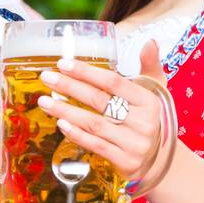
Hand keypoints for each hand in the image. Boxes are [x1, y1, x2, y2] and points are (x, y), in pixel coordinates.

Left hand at [37, 41, 167, 180]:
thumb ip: (150, 65)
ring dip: (66, 111)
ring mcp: (134, 143)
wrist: (159, 159)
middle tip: (47, 78)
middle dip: (70, 87)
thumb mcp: (155, 91)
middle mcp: (143, 122)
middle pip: (99, 101)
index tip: (64, 64)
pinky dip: (76, 134)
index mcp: (148, 101)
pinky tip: (60, 123)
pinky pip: (96, 145)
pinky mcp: (125, 161)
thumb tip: (150, 41)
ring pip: (93, 124)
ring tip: (44, 102)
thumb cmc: (149, 118)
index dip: (87, 72)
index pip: (113, 82)